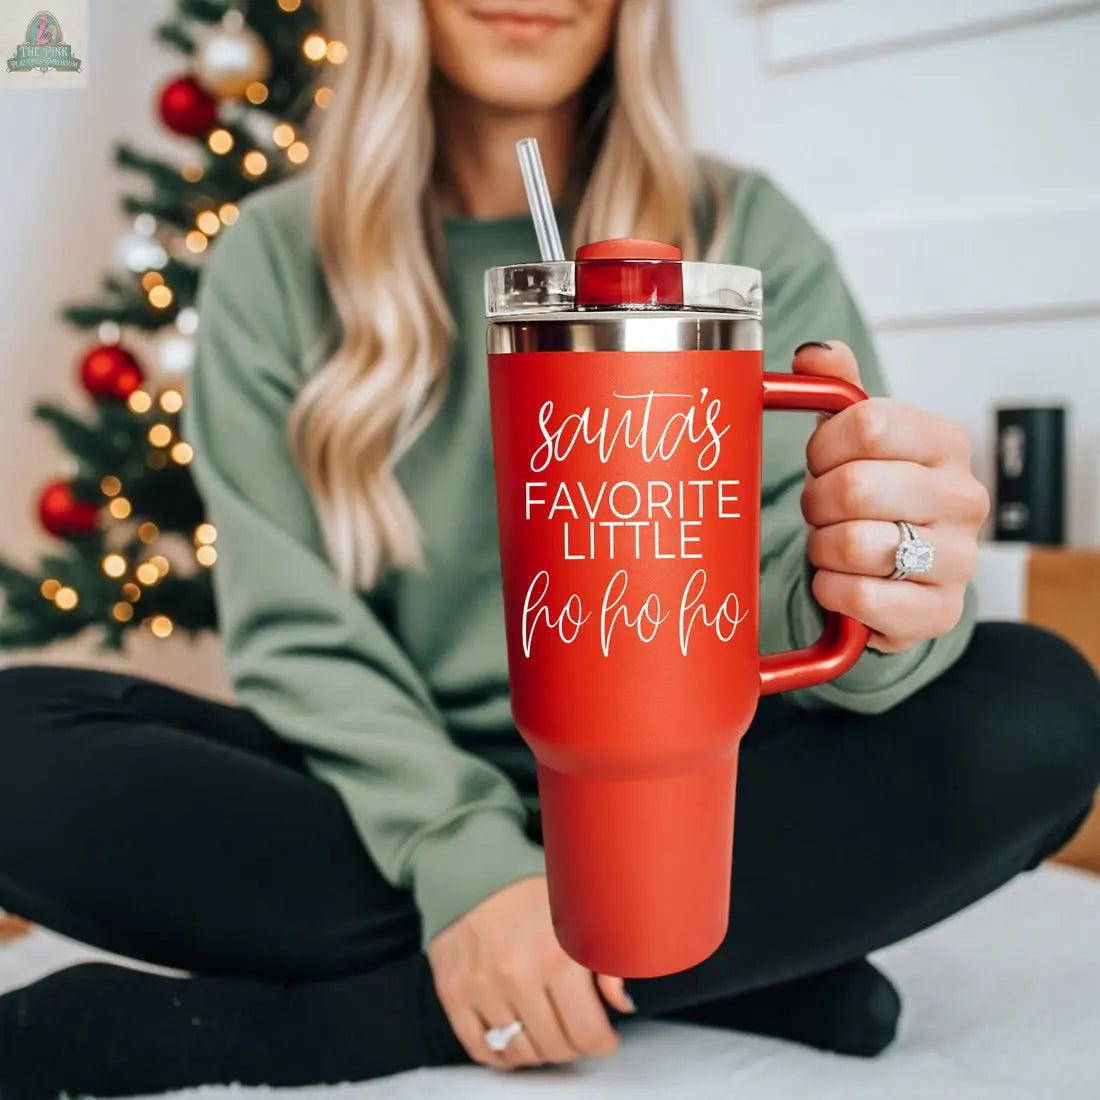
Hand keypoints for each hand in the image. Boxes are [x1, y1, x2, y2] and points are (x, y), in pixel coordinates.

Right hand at [427, 875, 634, 1070]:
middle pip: (554, 1047)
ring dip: (538, 1049)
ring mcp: (481, 986)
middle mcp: (517, 974)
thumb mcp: (581, 909)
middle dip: (572, 1044)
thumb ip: (608, 957)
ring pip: (519, 1052)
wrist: (473, 866)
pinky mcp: (452, 991)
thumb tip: (622, 1003)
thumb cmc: (532, 887)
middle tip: (575, 1030)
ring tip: (546, 1030)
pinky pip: (480, 1047)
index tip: (603, 1036)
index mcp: (556, 954)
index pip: (587, 1033)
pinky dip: (500, 1051)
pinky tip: (514, 1035)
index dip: (601, 1041)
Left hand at [795, 341, 988, 652]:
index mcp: (945, 443)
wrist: (893, 574)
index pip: (869, 423)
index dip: (823, 445)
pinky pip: (861, 596)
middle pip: (855, 487)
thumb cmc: (870, 497)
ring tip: (831, 546)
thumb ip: (836, 387)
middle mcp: (964, 497)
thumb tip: (815, 354)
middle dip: (816, 502)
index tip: (820, 461)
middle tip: (821, 510)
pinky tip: (839, 582)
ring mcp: (958, 558)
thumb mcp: (853, 437)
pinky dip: (831, 590)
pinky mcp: (939, 611)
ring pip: (854, 544)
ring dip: (821, 548)